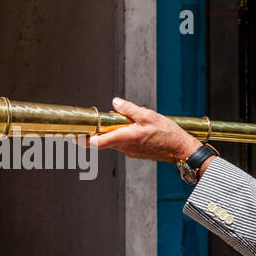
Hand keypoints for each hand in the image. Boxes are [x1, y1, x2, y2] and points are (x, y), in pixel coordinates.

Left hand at [88, 98, 202, 165]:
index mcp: (125, 138)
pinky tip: (133, 127)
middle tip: (87, 125)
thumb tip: (115, 103)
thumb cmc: (168, 134)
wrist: (182, 150)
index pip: (97, 142)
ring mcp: (131, 152)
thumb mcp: (148, 115)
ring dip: (112, 132)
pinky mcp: (137, 152)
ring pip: (114, 141)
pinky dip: (123, 135)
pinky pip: (124, 143)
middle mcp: (125, 148)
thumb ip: (129, 109)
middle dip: (96, 132)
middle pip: (103, 141)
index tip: (72, 136)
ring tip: (121, 121)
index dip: (83, 139)